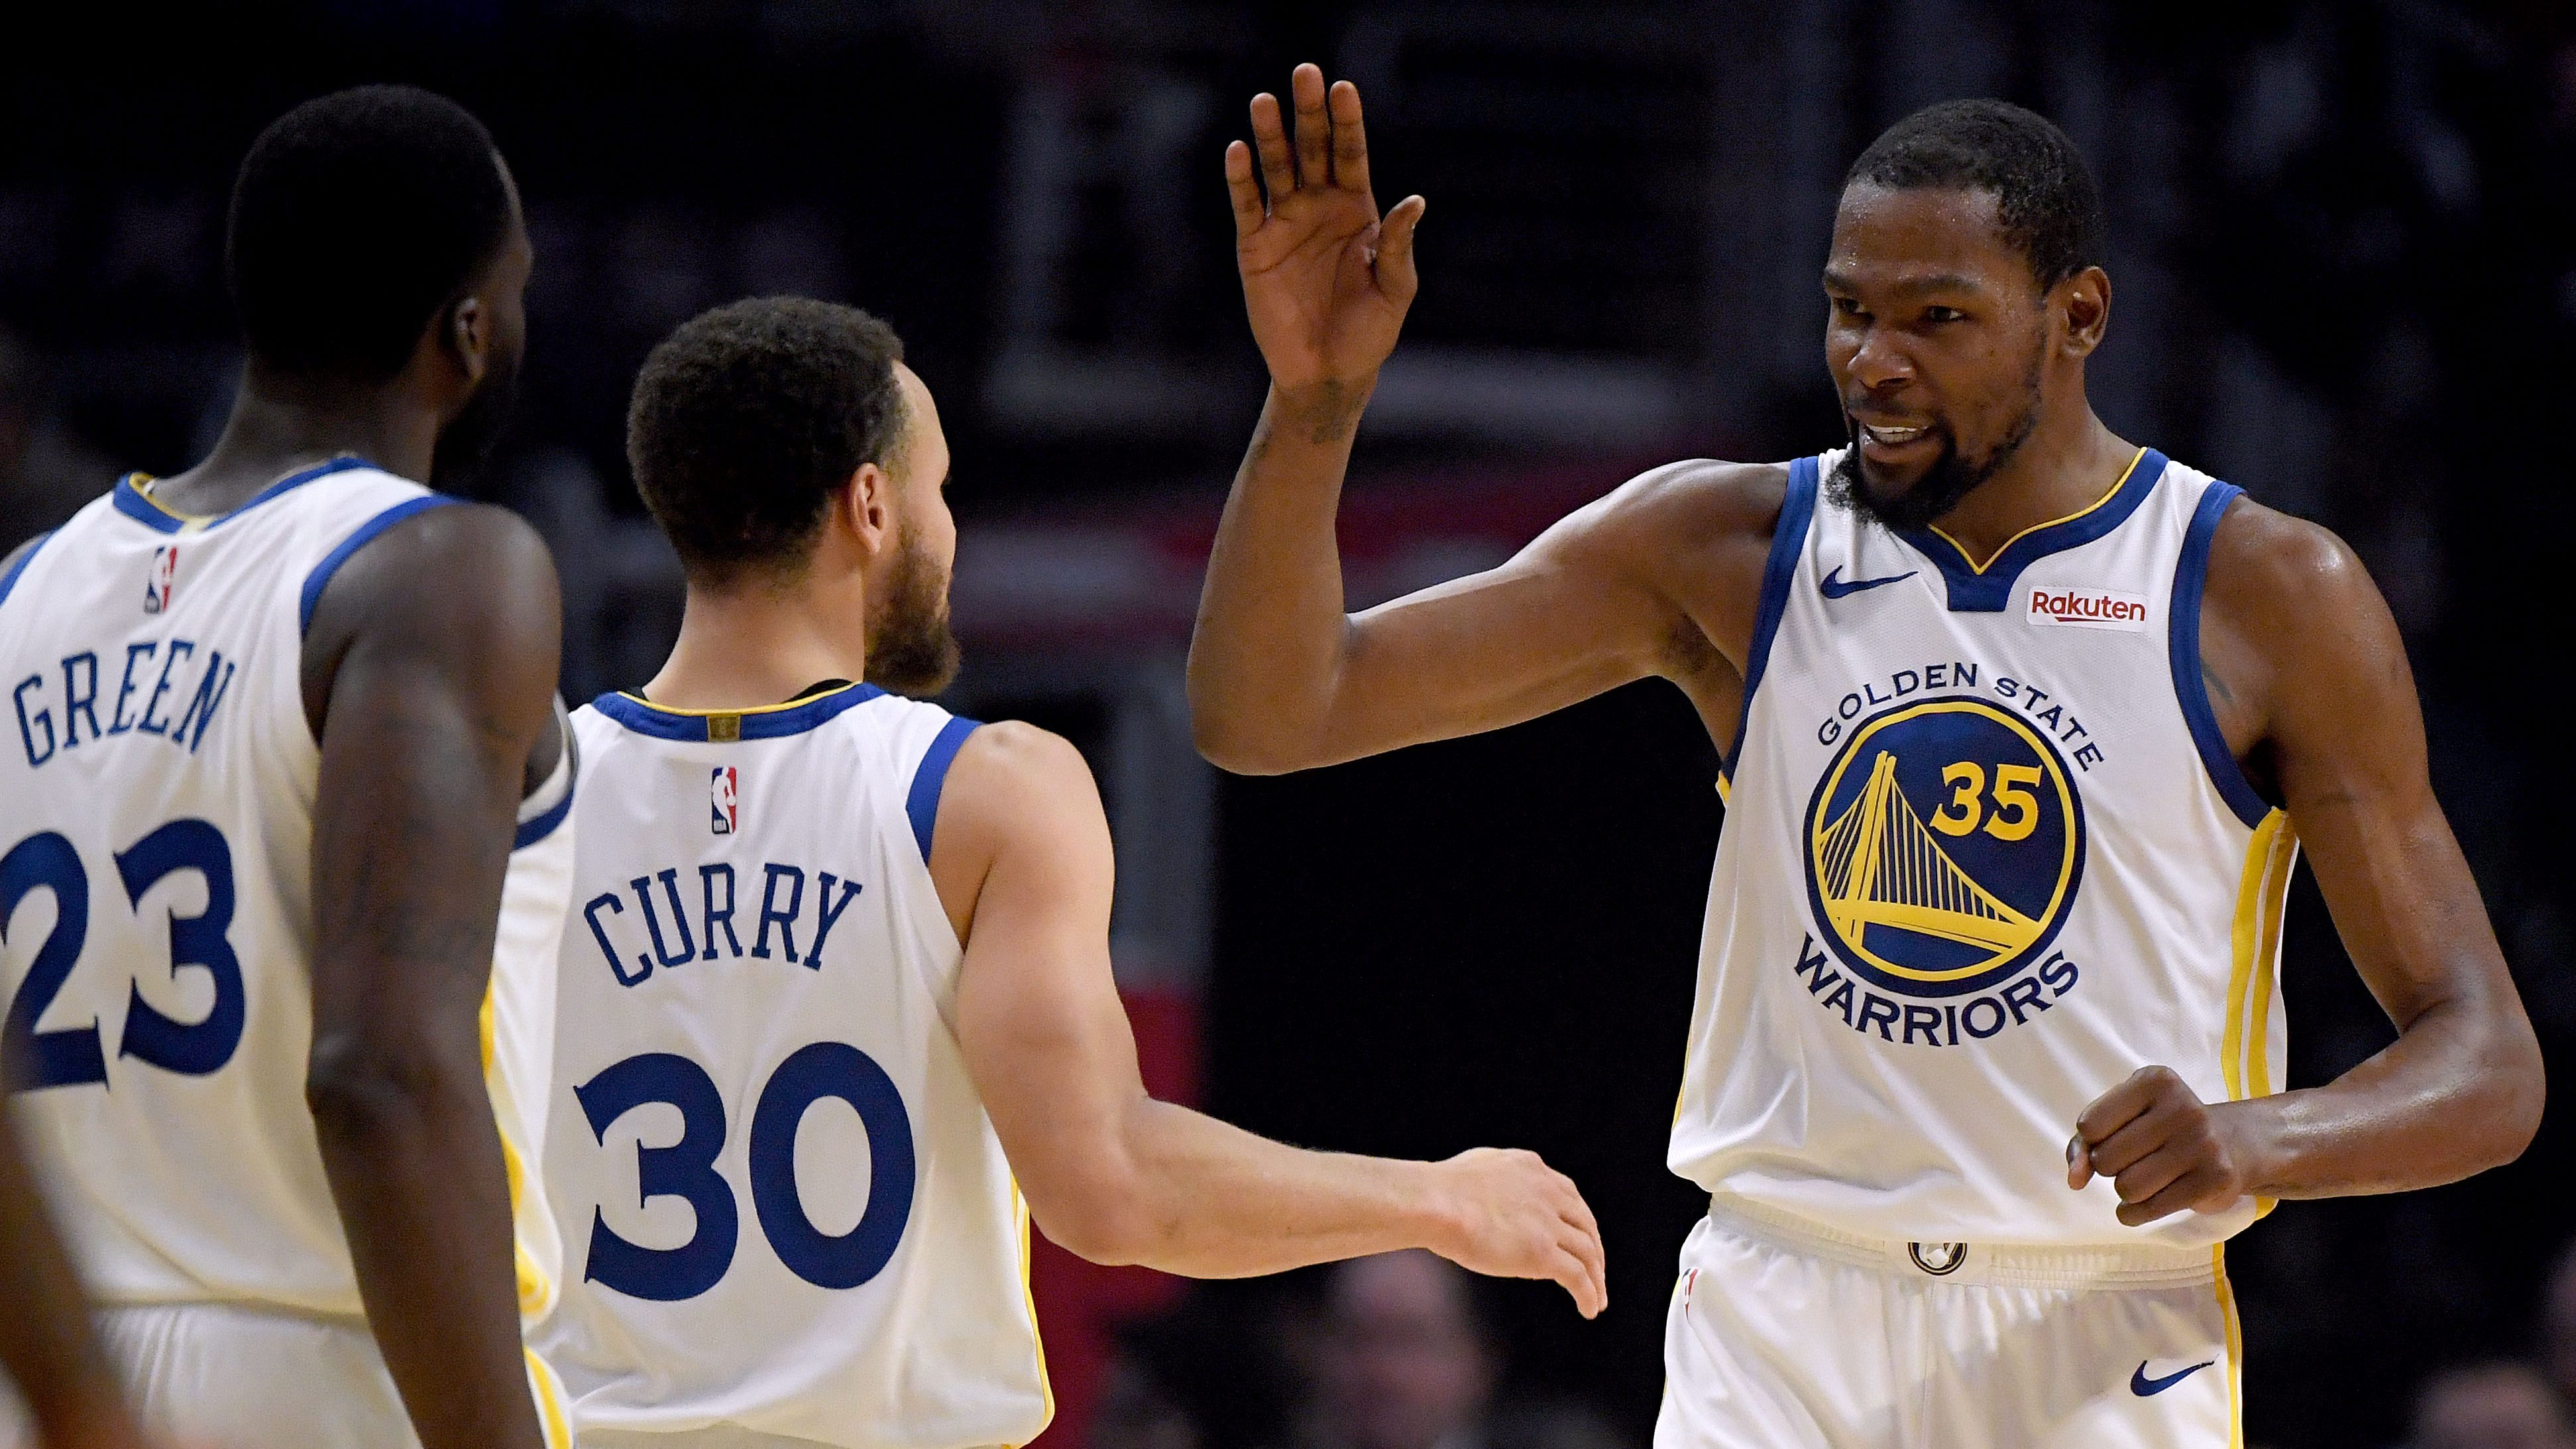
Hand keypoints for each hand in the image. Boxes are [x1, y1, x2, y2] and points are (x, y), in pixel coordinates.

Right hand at [1226, 63, 1425, 397]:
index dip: (1347, 122)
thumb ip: (1397, 246)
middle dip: (1308, 112)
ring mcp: (1285, 224)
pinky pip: (1247, 206)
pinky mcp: (1255, 246)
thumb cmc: (1370, 333)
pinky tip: (1237, 151)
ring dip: (1269, 136)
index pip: (1350, 154)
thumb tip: (1415, 202)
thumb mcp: (1395, 290)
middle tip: (1303, 73)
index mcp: (1357, 210)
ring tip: (1263, 102)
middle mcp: (1319, 207)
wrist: (1328, 373)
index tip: (1343, 88)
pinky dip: (1240, 180)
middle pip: (1312, 149)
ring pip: (1276, 169)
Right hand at [1423, 1147, 1606, 1317]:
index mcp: (1531, 1169)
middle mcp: (1547, 1193)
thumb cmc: (1438, 1191)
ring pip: (1588, 1254)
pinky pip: (1577, 1278)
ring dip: (1597, 1279)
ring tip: (1597, 1300)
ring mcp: (1547, 1223)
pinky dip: (1589, 1294)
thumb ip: (1493, 1182)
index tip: (1581, 1238)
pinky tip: (1588, 1310)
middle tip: (1596, 1272)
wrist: (1435, 1203)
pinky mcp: (1541, 1253)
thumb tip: (1487, 1198)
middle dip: (1594, 1251)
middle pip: (1586, 1225)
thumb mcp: (1475, 1170)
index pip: (1569, 1196)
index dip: (1579, 1221)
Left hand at [2069, 1066, 2262, 1226]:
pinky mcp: (2215, 1179)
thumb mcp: (2121, 1117)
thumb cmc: (2160, 1127)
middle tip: (2134, 1159)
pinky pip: (2149, 1210)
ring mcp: (2203, 1143)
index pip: (2089, 1126)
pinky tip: (2147, 1201)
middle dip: (2110, 1167)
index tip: (2113, 1136)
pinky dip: (2135, 1213)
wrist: (2231, 1144)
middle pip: (2106, 1159)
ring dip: (2125, 1191)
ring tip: (2146, 1177)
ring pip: (2126, 1188)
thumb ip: (2083, 1142)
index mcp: (2155, 1080)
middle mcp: (2182, 1107)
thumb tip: (2075, 1179)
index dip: (2092, 1140)